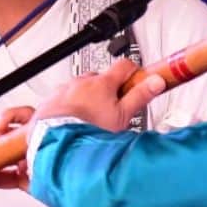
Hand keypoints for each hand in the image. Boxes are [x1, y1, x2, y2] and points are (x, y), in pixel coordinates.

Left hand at [31, 58, 166, 132]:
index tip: (137, 79)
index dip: (133, 71)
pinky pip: (61, 99)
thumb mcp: (122, 116)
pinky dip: (67, 107)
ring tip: (90, 120)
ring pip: (79, 89)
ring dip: (85, 99)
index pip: (124, 65)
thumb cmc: (89, 131)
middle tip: (111, 108)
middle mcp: (82, 82)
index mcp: (103, 83)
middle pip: (100, 78)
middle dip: (106, 90)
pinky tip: (72, 122)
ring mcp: (64, 90)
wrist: (57, 141)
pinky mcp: (49, 102)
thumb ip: (140, 96)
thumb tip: (156, 81)